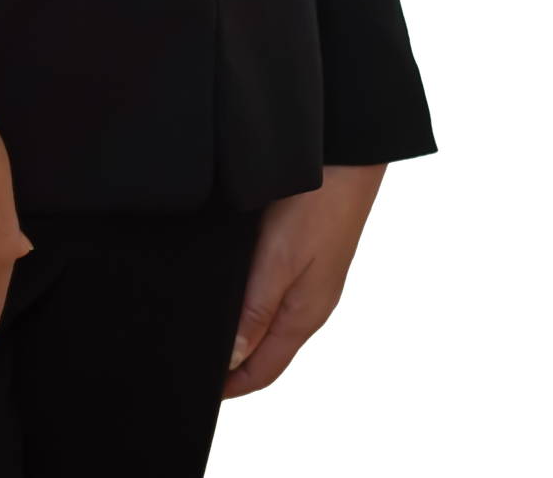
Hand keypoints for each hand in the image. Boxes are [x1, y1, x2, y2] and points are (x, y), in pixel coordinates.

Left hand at [224, 162, 387, 397]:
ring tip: (219, 343)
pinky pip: (284, 301)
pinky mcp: (316, 260)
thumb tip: (235, 359)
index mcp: (304, 315)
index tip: (205, 395)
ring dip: (250, 341)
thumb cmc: (318, 204)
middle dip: (239, 368)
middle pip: (272, 353)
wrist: (348, 157)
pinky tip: (246, 299)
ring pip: (278, 328)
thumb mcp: (278, 260)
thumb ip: (257, 311)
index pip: (265, 369)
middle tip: (204, 371)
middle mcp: (312, 306)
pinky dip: (261, 313)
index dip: (235, 385)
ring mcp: (316, 283)